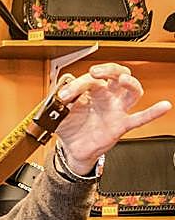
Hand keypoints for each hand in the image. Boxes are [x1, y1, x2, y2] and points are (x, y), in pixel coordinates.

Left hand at [54, 63, 170, 172]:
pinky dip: (152, 112)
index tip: (64, 96)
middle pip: (116, 75)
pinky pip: (140, 118)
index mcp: (92, 91)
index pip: (90, 80)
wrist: (72, 149)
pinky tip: (164, 106)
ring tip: (123, 79)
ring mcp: (116, 110)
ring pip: (131, 91)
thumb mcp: (59, 113)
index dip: (77, 85)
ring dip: (130, 83)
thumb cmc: (70, 127)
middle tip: (94, 72)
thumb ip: (57, 101)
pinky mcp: (121, 125)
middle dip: (108, 70)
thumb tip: (58, 89)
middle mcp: (107, 97)